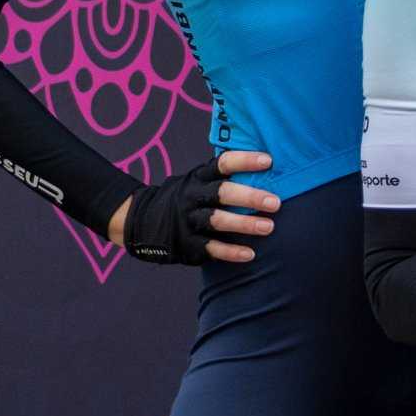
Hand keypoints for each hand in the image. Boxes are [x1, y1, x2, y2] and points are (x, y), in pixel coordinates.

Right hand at [106, 149, 279, 265]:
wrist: (140, 221)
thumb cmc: (186, 198)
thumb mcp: (197, 181)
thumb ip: (224, 177)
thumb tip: (268, 166)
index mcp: (198, 178)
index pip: (222, 164)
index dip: (245, 161)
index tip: (269, 161)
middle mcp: (192, 197)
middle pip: (222, 193)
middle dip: (250, 197)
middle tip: (276, 202)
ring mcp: (187, 221)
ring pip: (217, 221)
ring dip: (244, 224)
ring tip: (269, 227)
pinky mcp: (186, 244)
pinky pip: (210, 248)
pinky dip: (230, 252)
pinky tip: (250, 254)